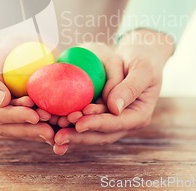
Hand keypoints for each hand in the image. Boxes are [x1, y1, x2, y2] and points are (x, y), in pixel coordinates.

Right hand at [0, 6, 54, 145]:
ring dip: (38, 126)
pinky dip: (41, 116)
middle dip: (30, 129)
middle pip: (8, 126)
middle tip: (52, 130)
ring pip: (19, 124)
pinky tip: (57, 116)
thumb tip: (3, 102)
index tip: (33, 116)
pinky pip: (26, 113)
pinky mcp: (10, 106)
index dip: (14, 118)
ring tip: (58, 124)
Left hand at [52, 29, 174, 154]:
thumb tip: (114, 108)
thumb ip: (130, 88)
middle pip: (100, 134)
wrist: (137, 58)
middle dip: (79, 136)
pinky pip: (83, 123)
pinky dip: (69, 126)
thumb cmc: (143, 60)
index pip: (116, 123)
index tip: (79, 123)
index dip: (97, 124)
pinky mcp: (98, 115)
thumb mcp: (142, 70)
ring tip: (52, 134)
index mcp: (138, 115)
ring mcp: (110, 121)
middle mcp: (124, 123)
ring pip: (90, 133)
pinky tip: (52, 126)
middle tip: (58, 135)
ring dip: (71, 134)